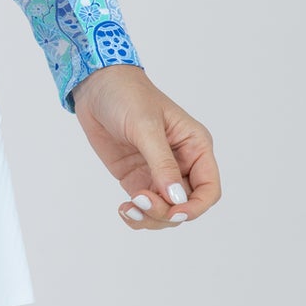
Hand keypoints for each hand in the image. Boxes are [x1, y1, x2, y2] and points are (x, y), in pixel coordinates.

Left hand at [72, 65, 220, 233]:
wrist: (96, 87)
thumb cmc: (127, 96)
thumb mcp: (146, 127)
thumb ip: (162, 164)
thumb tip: (176, 198)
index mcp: (196, 147)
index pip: (208, 189)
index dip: (195, 207)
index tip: (172, 211)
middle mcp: (182, 163)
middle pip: (186, 206)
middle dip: (166, 213)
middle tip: (140, 202)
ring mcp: (158, 173)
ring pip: (166, 212)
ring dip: (150, 218)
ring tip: (128, 209)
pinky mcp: (137, 178)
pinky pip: (145, 207)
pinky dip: (137, 215)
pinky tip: (125, 209)